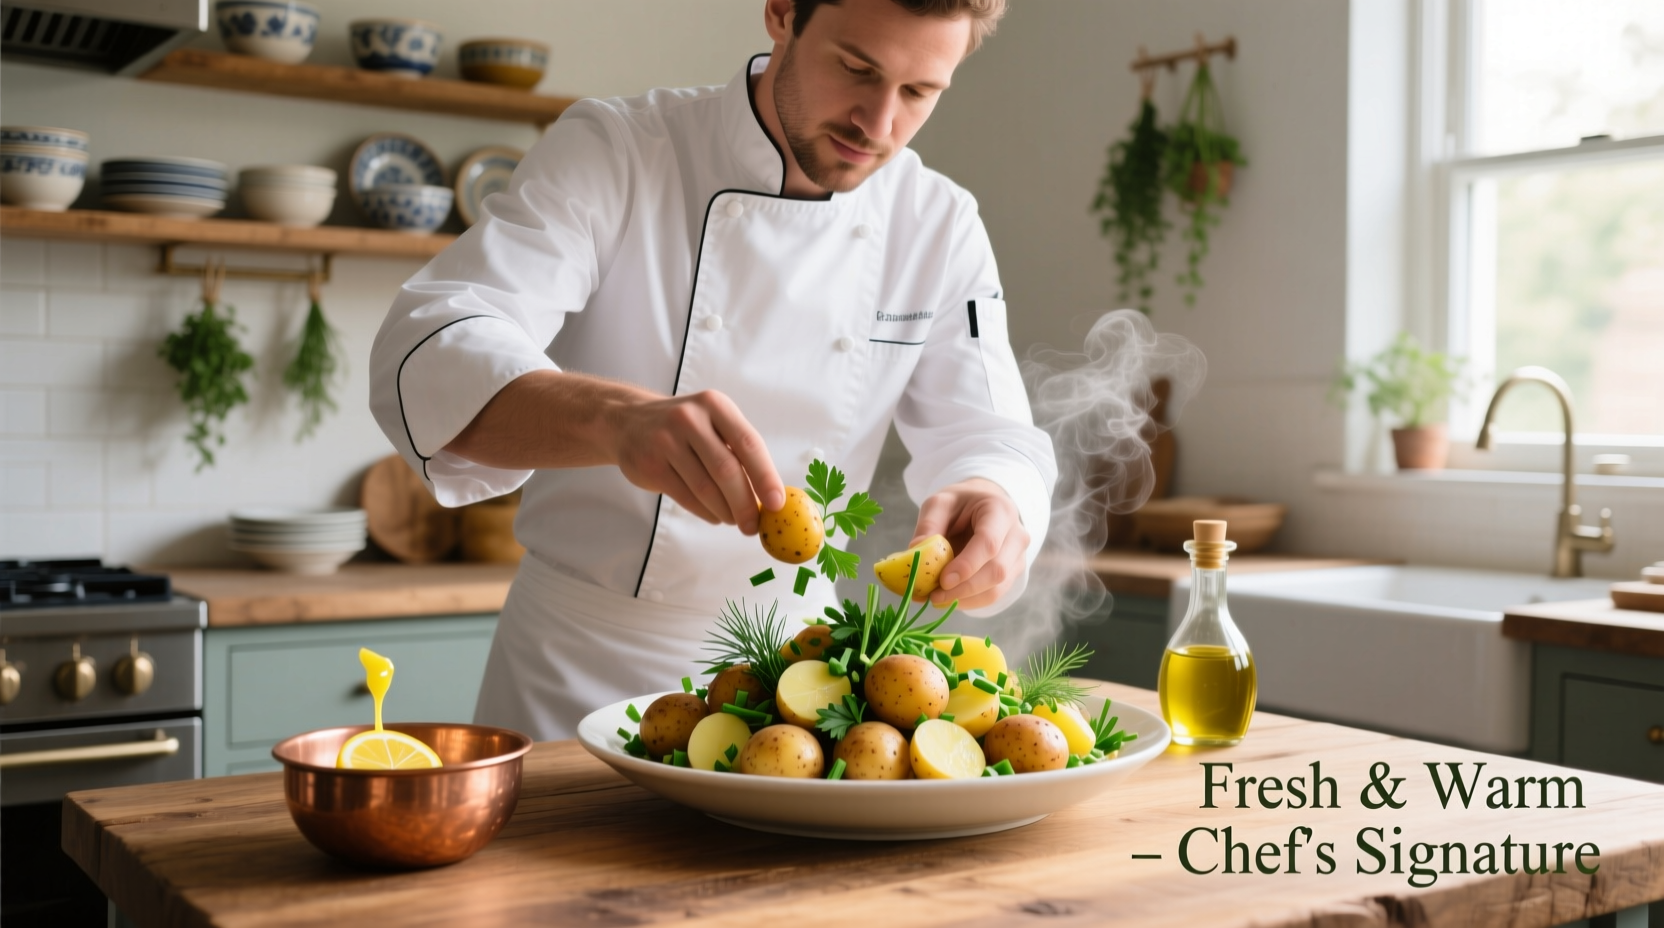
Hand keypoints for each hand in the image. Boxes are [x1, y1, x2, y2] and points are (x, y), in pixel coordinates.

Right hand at [604, 388, 784, 534]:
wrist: (629, 421)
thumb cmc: (685, 428)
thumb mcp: (713, 422)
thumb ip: (739, 450)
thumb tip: (770, 495)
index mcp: (715, 405)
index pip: (749, 444)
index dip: (766, 477)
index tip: (777, 503)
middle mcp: (690, 419)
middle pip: (727, 470)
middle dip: (745, 504)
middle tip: (754, 525)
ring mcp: (666, 441)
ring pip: (705, 489)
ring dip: (725, 512)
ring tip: (734, 520)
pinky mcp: (650, 465)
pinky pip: (686, 498)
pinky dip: (705, 512)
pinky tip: (714, 515)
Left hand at [911, 478, 1029, 609]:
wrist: (981, 507)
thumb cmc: (960, 504)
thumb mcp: (940, 503)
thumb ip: (929, 525)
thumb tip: (916, 553)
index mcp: (1000, 511)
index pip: (989, 543)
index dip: (967, 565)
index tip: (943, 580)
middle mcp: (1016, 536)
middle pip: (997, 570)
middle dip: (963, 588)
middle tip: (934, 596)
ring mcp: (1017, 557)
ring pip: (997, 589)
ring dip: (965, 599)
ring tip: (936, 599)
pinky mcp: (1011, 575)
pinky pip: (993, 595)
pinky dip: (969, 602)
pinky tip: (947, 599)